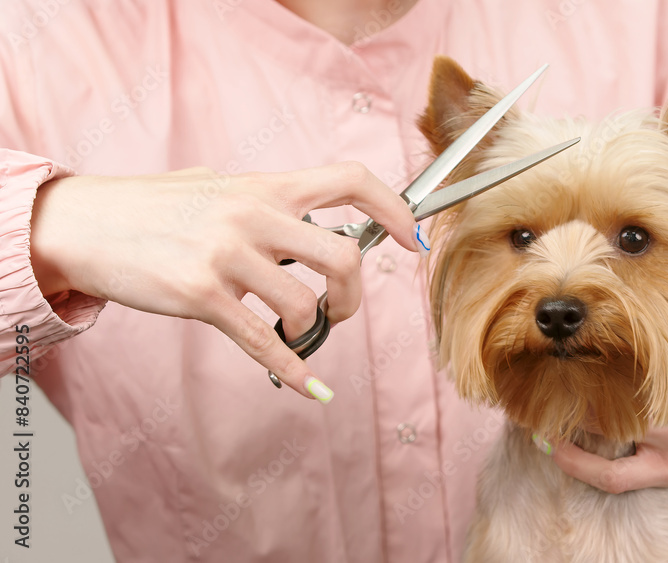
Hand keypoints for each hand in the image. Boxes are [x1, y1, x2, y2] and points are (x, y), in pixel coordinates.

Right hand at [29, 164, 417, 399]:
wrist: (85, 222)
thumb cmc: (154, 208)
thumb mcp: (217, 186)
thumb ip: (264, 202)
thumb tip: (305, 222)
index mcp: (265, 186)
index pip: (349, 181)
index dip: (393, 208)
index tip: (413, 237)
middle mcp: (253, 215)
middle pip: (344, 257)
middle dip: (356, 295)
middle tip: (340, 309)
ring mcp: (227, 255)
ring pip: (304, 304)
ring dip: (313, 331)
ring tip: (295, 332)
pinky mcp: (201, 295)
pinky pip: (262, 342)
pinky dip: (293, 370)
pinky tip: (310, 387)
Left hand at [549, 339, 667, 492]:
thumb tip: (654, 271)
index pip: (635, 349)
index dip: (595, 340)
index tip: (568, 331)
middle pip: (613, 388)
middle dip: (575, 375)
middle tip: (539, 361)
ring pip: (609, 429)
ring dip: (571, 414)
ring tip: (537, 397)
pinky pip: (617, 477)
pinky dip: (581, 466)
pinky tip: (555, 447)